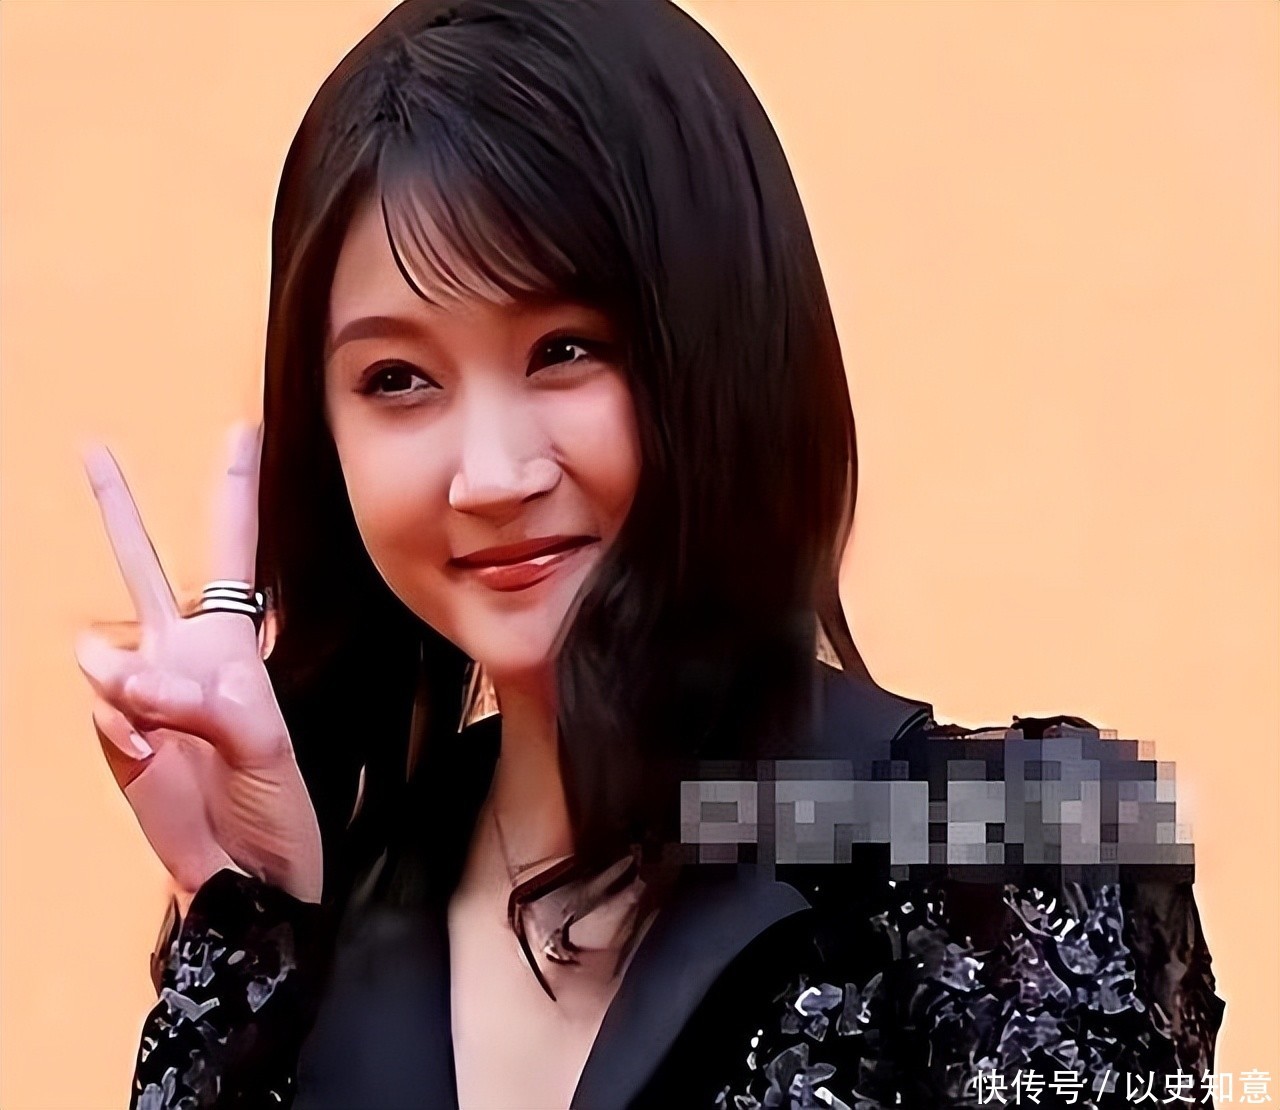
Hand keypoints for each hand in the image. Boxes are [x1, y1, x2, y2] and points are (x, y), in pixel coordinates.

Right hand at [76, 424, 322, 903]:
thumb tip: (121, 669)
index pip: (232, 554)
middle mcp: (184, 656)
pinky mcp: (114, 735)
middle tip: (92, 447)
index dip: (234, 493)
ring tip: (165, 735)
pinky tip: (149, 756)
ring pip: (106, 655)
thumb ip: (197, 700)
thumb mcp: (264, 745)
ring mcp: (142, 695)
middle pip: (144, 566)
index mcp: (234, 644)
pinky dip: (123, 733)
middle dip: (119, 508)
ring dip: (134, 691)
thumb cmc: (277, 808)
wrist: (246, 875)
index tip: (240, 432)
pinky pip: (100, 711)